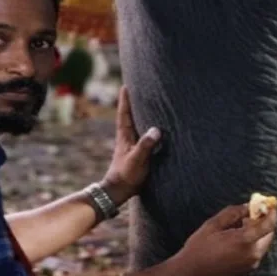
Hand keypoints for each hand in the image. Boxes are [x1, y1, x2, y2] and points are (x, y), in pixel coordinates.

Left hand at [102, 86, 161, 204]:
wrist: (120, 191)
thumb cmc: (127, 175)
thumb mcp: (137, 159)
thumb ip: (146, 145)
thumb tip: (156, 130)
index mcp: (125, 136)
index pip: (124, 113)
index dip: (125, 100)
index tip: (126, 85)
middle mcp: (127, 137)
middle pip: (129, 115)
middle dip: (132, 102)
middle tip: (136, 87)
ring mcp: (131, 144)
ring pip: (135, 124)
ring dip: (139, 113)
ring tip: (146, 102)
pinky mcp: (136, 152)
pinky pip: (141, 134)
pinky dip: (145, 126)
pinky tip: (152, 126)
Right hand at [175, 204, 276, 275]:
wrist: (190, 273)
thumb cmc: (198, 247)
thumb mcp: (212, 225)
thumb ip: (232, 213)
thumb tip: (247, 206)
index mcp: (244, 241)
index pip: (268, 224)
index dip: (272, 212)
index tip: (271, 204)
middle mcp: (252, 254)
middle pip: (268, 234)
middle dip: (263, 222)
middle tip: (252, 213)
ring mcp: (251, 264)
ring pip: (263, 243)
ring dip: (257, 233)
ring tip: (239, 226)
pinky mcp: (248, 270)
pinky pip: (256, 252)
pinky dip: (252, 243)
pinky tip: (235, 240)